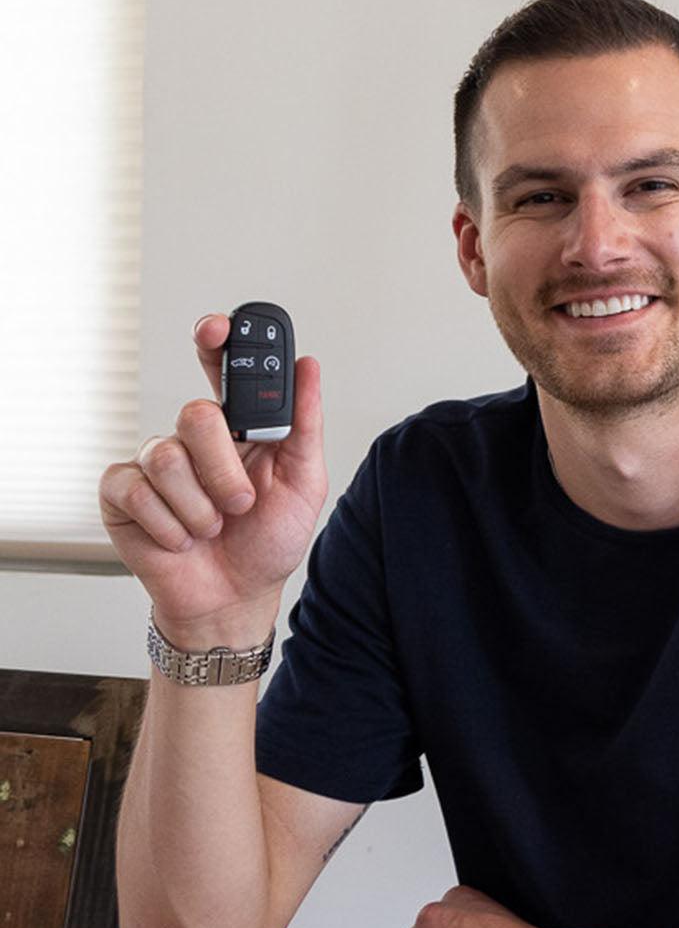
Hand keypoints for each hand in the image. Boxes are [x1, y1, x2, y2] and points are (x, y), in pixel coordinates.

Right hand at [98, 314, 327, 643]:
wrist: (235, 599)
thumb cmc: (268, 543)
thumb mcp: (303, 484)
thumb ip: (304, 424)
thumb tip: (309, 366)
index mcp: (235, 429)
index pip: (219, 367)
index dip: (215, 340)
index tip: (218, 328)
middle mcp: (192, 439)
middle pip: (195, 414)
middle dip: (224, 470)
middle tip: (240, 504)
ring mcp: (154, 464)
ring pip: (167, 458)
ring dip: (200, 508)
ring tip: (211, 528)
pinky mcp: (121, 495)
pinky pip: (137, 491)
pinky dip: (168, 525)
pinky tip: (180, 539)